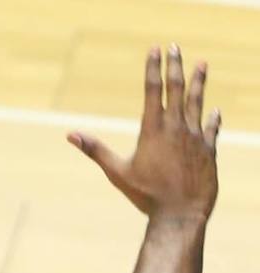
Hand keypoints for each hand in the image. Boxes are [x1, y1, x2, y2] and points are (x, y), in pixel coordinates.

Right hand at [67, 45, 219, 218]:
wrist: (182, 212)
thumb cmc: (147, 195)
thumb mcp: (117, 172)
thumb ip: (96, 150)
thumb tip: (71, 135)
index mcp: (154, 130)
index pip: (154, 91)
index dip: (154, 68)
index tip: (155, 51)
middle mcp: (177, 128)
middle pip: (178, 88)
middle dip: (175, 66)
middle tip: (175, 48)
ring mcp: (195, 137)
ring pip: (198, 102)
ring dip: (199, 82)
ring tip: (201, 64)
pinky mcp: (208, 150)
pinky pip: (211, 128)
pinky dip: (212, 118)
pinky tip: (214, 111)